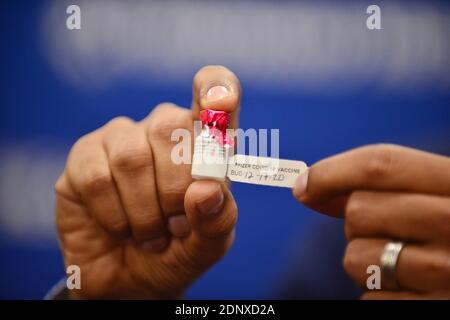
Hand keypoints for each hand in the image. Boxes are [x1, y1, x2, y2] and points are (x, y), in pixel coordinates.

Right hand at [55, 66, 240, 298]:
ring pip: (132, 157)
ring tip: (150, 235)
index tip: (220, 102)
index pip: (216, 95)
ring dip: (145, 212)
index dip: (218, 90)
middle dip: (175, 190)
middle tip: (178, 227)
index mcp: (204, 143)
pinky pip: (98, 178)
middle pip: (171, 129)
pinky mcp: (85, 156)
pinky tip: (121, 228)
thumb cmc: (177, 252)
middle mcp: (163, 130)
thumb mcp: (208, 246)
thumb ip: (218, 221)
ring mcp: (121, 139)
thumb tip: (207, 190)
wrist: (131, 280)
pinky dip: (114, 216)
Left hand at [293, 144, 449, 298]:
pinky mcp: (435, 310)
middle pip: (360, 210)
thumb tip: (306, 188)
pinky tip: (410, 289)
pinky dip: (377, 294)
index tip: (303, 186)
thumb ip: (378, 187)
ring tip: (403, 264)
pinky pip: (369, 298)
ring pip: (355, 257)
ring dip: (365, 262)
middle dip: (358, 222)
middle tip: (389, 232)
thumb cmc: (449, 229)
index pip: (381, 164)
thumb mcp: (432, 196)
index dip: (331, 172)